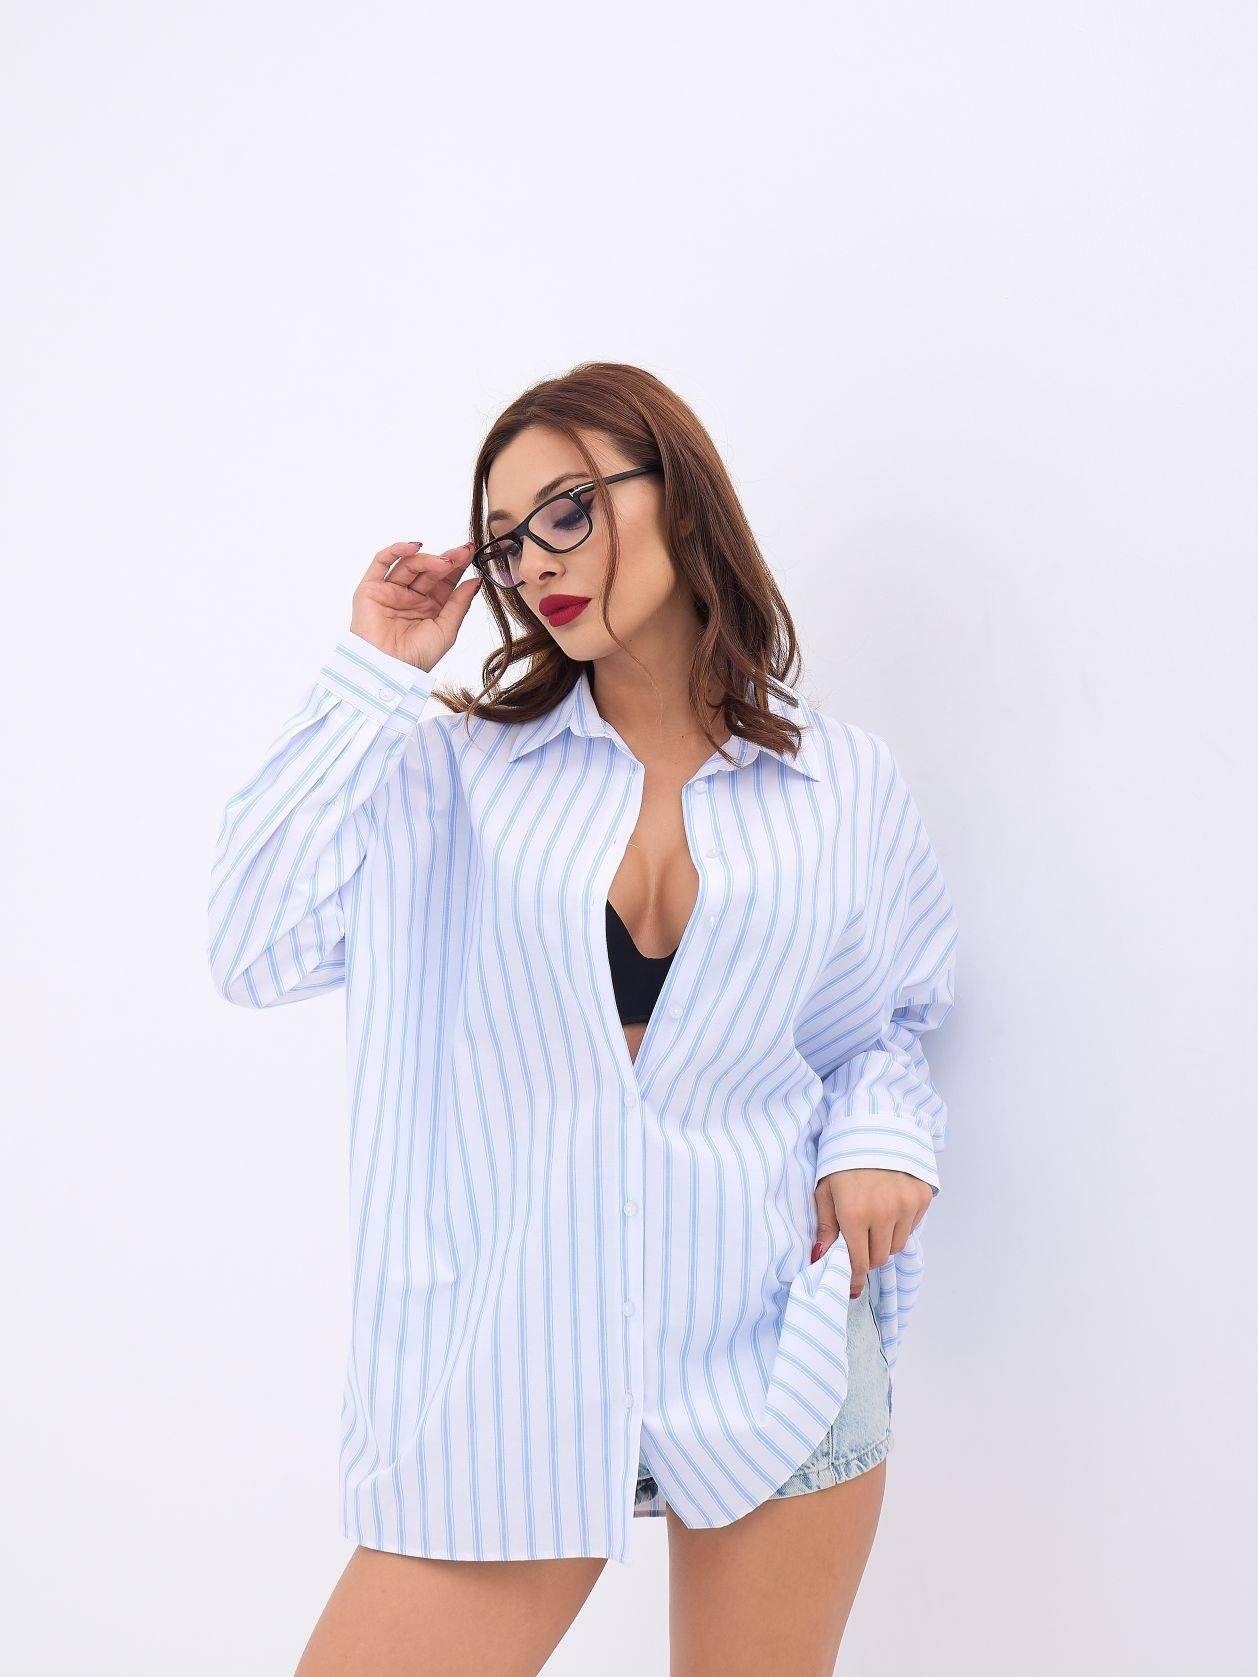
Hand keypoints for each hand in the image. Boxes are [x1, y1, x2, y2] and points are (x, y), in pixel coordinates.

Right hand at [349, 539, 482, 672]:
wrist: (388, 669)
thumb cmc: (417, 657)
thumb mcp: (447, 629)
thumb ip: (460, 604)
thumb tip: (475, 581)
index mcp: (429, 608)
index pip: (445, 581)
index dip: (458, 567)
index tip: (471, 553)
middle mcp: (410, 598)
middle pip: (429, 570)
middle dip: (447, 560)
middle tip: (462, 552)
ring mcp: (390, 591)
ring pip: (409, 565)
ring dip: (428, 560)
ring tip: (444, 562)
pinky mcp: (371, 588)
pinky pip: (381, 562)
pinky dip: (396, 550)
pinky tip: (414, 547)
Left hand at [813, 1168, 932, 1297]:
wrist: (874, 1127)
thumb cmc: (843, 1160)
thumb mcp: (825, 1190)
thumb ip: (825, 1228)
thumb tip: (820, 1259)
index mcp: (854, 1213)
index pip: (859, 1262)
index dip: (854, 1275)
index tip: (852, 1283)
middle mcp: (884, 1213)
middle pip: (879, 1257)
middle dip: (867, 1255)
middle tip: (859, 1240)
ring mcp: (906, 1205)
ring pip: (896, 1245)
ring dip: (884, 1241)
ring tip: (874, 1220)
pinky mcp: (922, 1197)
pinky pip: (911, 1227)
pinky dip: (900, 1225)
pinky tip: (890, 1206)